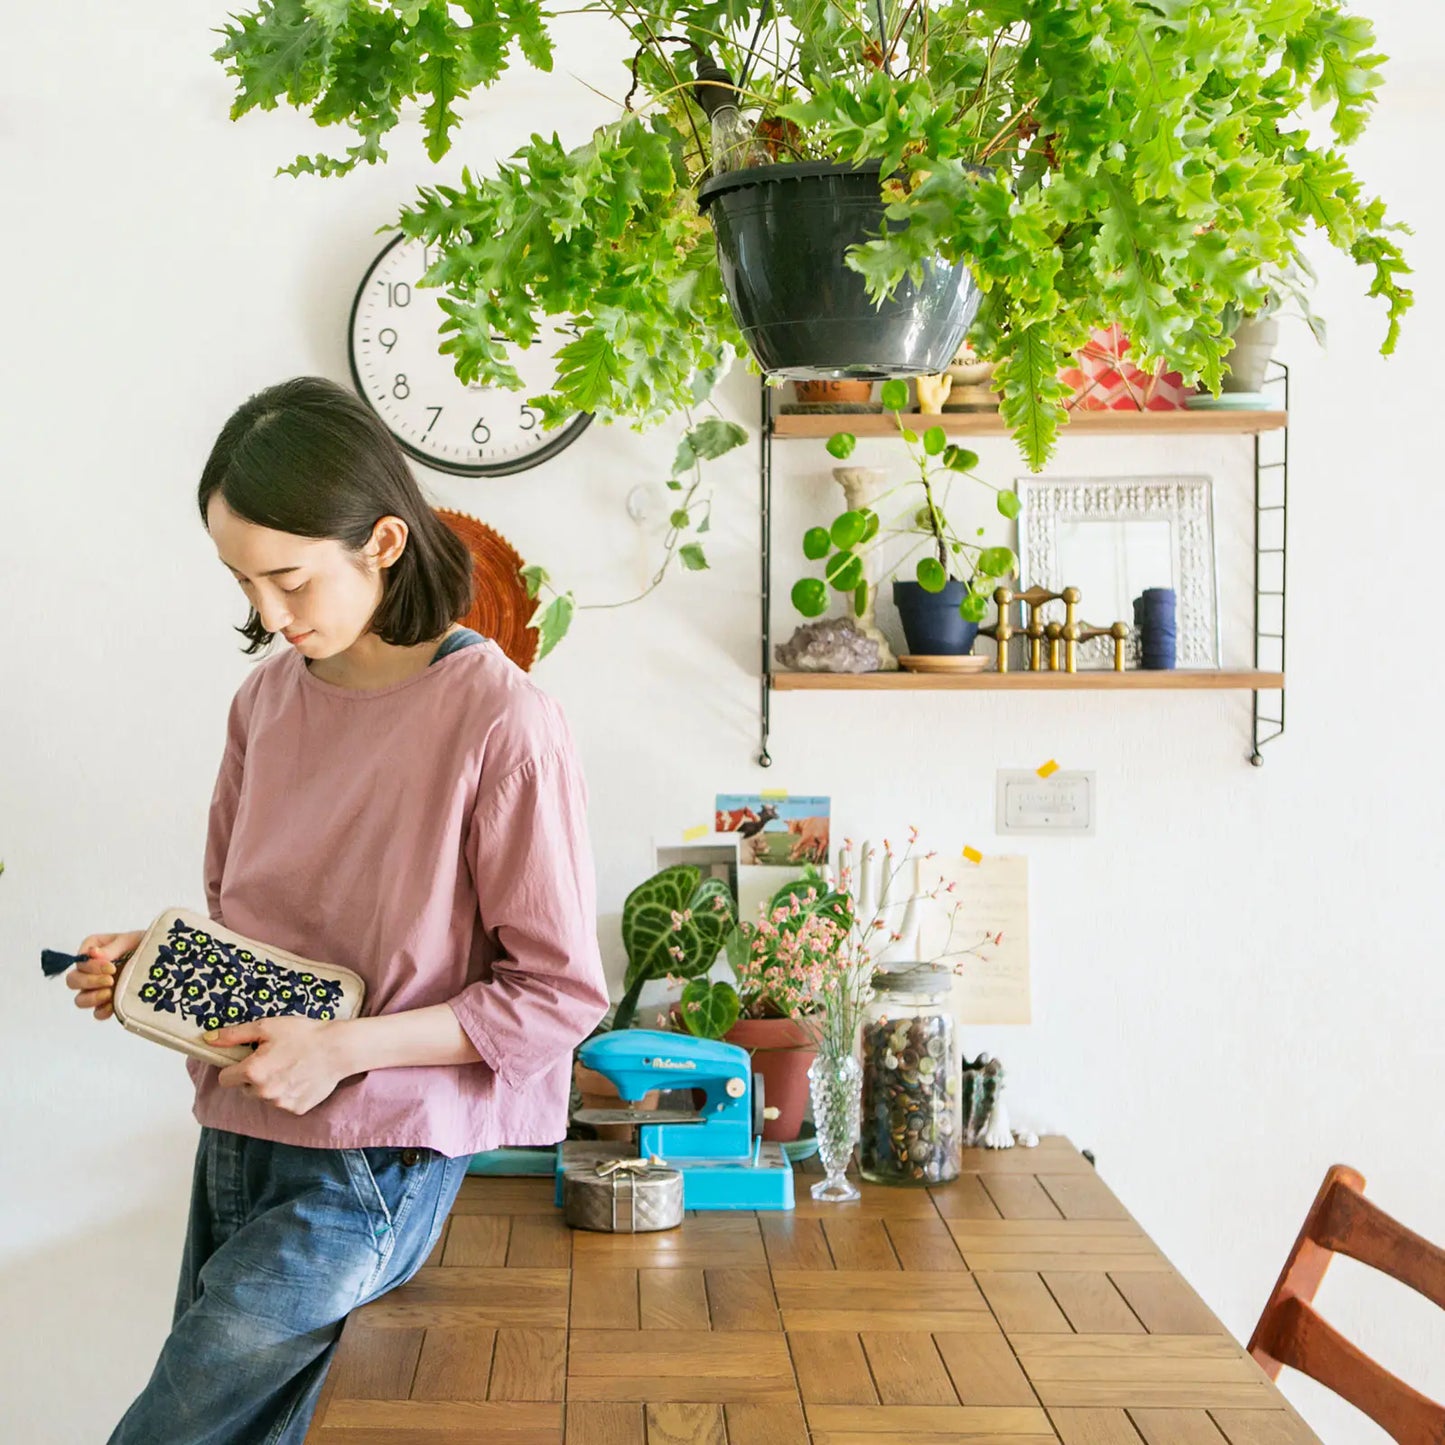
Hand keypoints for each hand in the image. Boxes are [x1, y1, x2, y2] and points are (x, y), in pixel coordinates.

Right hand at [66, 930, 144, 1021]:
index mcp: (94, 951)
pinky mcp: (110, 1002)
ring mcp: (99, 988)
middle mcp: (92, 971)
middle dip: (89, 981)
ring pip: (80, 999)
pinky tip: (113, 1006)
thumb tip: (92, 953)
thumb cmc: (147, 944)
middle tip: (110, 979)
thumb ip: (112, 947)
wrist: (167, 960)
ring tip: (109, 993)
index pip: (79, 961)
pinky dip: (102, 1012)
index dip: (90, 966)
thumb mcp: (132, 940)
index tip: (112, 967)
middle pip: (73, 981)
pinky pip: (97, 1013)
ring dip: (91, 998)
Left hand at [210, 1017, 353, 1115]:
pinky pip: (283, 1103)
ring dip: (271, 1085)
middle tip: (275, 1058)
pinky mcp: (296, 1109)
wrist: (339, 1048)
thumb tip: (208, 1039)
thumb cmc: (304, 1033)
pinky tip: (301, 1077)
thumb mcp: (267, 1027)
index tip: (250, 1057)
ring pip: (264, 1096)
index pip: (226, 1078)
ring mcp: (280, 1103)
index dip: (235, 1067)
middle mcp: (263, 1092)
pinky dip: (288, 1092)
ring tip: (291, 1066)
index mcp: (252, 1072)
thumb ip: (234, 1035)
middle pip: (245, 1088)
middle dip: (254, 1076)